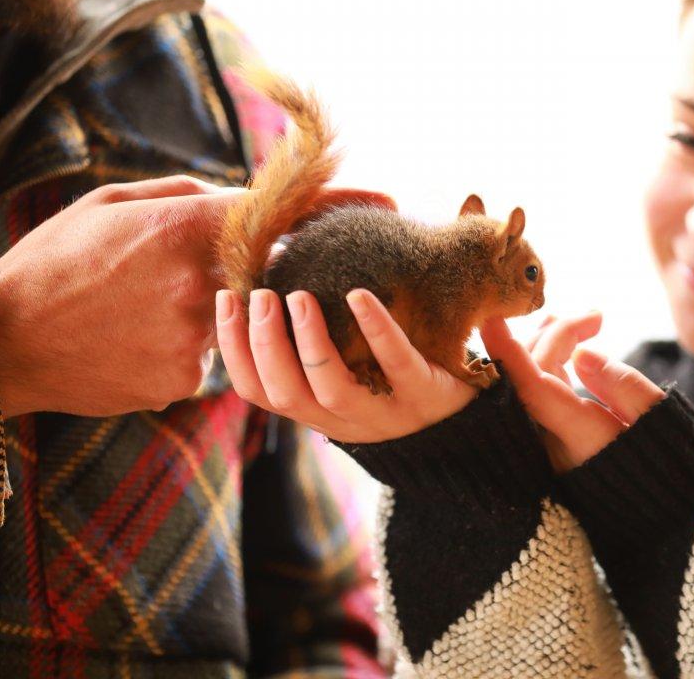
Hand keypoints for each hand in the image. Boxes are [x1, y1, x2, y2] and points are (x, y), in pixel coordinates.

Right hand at [0, 176, 391, 417]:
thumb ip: (185, 199)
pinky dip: (178, 348)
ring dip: (199, 312)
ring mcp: (196, 340)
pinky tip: (128, 342)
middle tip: (209, 267)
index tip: (383, 203)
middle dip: (254, 270)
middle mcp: (202, 286)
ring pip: (229, 321)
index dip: (334, 206)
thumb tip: (235, 200)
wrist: (1, 345)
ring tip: (132, 308)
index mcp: (184, 231)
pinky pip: (203, 358)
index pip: (279, 213)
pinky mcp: (183, 381)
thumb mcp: (111, 205)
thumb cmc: (50, 264)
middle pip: (261, 274)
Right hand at [215, 287, 476, 442]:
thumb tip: (270, 270)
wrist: (468, 421)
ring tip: (300, 297)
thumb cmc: (395, 379)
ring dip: (307, 341)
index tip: (226, 299)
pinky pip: (396, 364)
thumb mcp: (348, 368)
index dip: (233, 348)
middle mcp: (342, 420)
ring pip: (329, 389)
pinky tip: (360, 295)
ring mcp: (383, 412)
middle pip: (283, 392)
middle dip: (262, 343)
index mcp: (316, 410)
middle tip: (262, 295)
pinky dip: (375, 329)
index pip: (257, 390)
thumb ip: (310, 339)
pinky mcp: (424, 396)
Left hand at [480, 316, 664, 472]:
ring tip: (581, 322)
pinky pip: (538, 396)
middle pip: (532, 374)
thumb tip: (582, 355)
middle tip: (596, 317)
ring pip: (530, 383)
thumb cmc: (673, 472)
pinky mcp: (554, 442)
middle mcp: (553, 444)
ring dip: (548, 345)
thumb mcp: (662, 424)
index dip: (509, 352)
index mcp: (581, 439)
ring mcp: (549, 444)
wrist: (664, 525)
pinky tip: (569, 348)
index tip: (492, 319)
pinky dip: (550, 365)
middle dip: (555, 334)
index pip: (532, 388)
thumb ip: (624, 386)